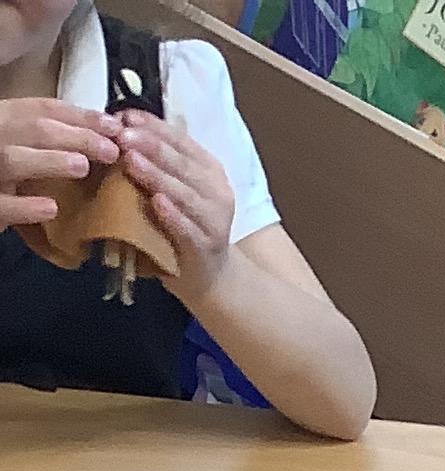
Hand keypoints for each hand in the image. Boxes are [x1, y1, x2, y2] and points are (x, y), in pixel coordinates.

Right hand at [0, 98, 116, 231]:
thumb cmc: (0, 164)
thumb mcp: (17, 138)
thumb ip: (46, 135)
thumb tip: (99, 132)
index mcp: (3, 117)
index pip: (42, 109)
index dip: (79, 115)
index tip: (113, 125)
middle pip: (34, 129)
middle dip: (76, 137)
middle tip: (111, 150)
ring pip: (14, 160)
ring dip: (49, 161)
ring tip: (81, 166)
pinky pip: (3, 205)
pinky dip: (25, 206)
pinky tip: (50, 208)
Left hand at [109, 114, 233, 288]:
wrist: (208, 275)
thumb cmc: (183, 224)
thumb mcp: (174, 186)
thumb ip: (157, 160)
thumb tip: (121, 125)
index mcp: (209, 169)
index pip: (180, 140)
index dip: (153, 126)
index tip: (124, 115)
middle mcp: (217, 191)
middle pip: (182, 164)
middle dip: (151, 146)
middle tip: (122, 135)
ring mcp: (215, 221)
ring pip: (185, 193)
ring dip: (157, 176)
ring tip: (131, 161)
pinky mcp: (206, 248)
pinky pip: (188, 229)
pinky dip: (173, 216)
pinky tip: (156, 203)